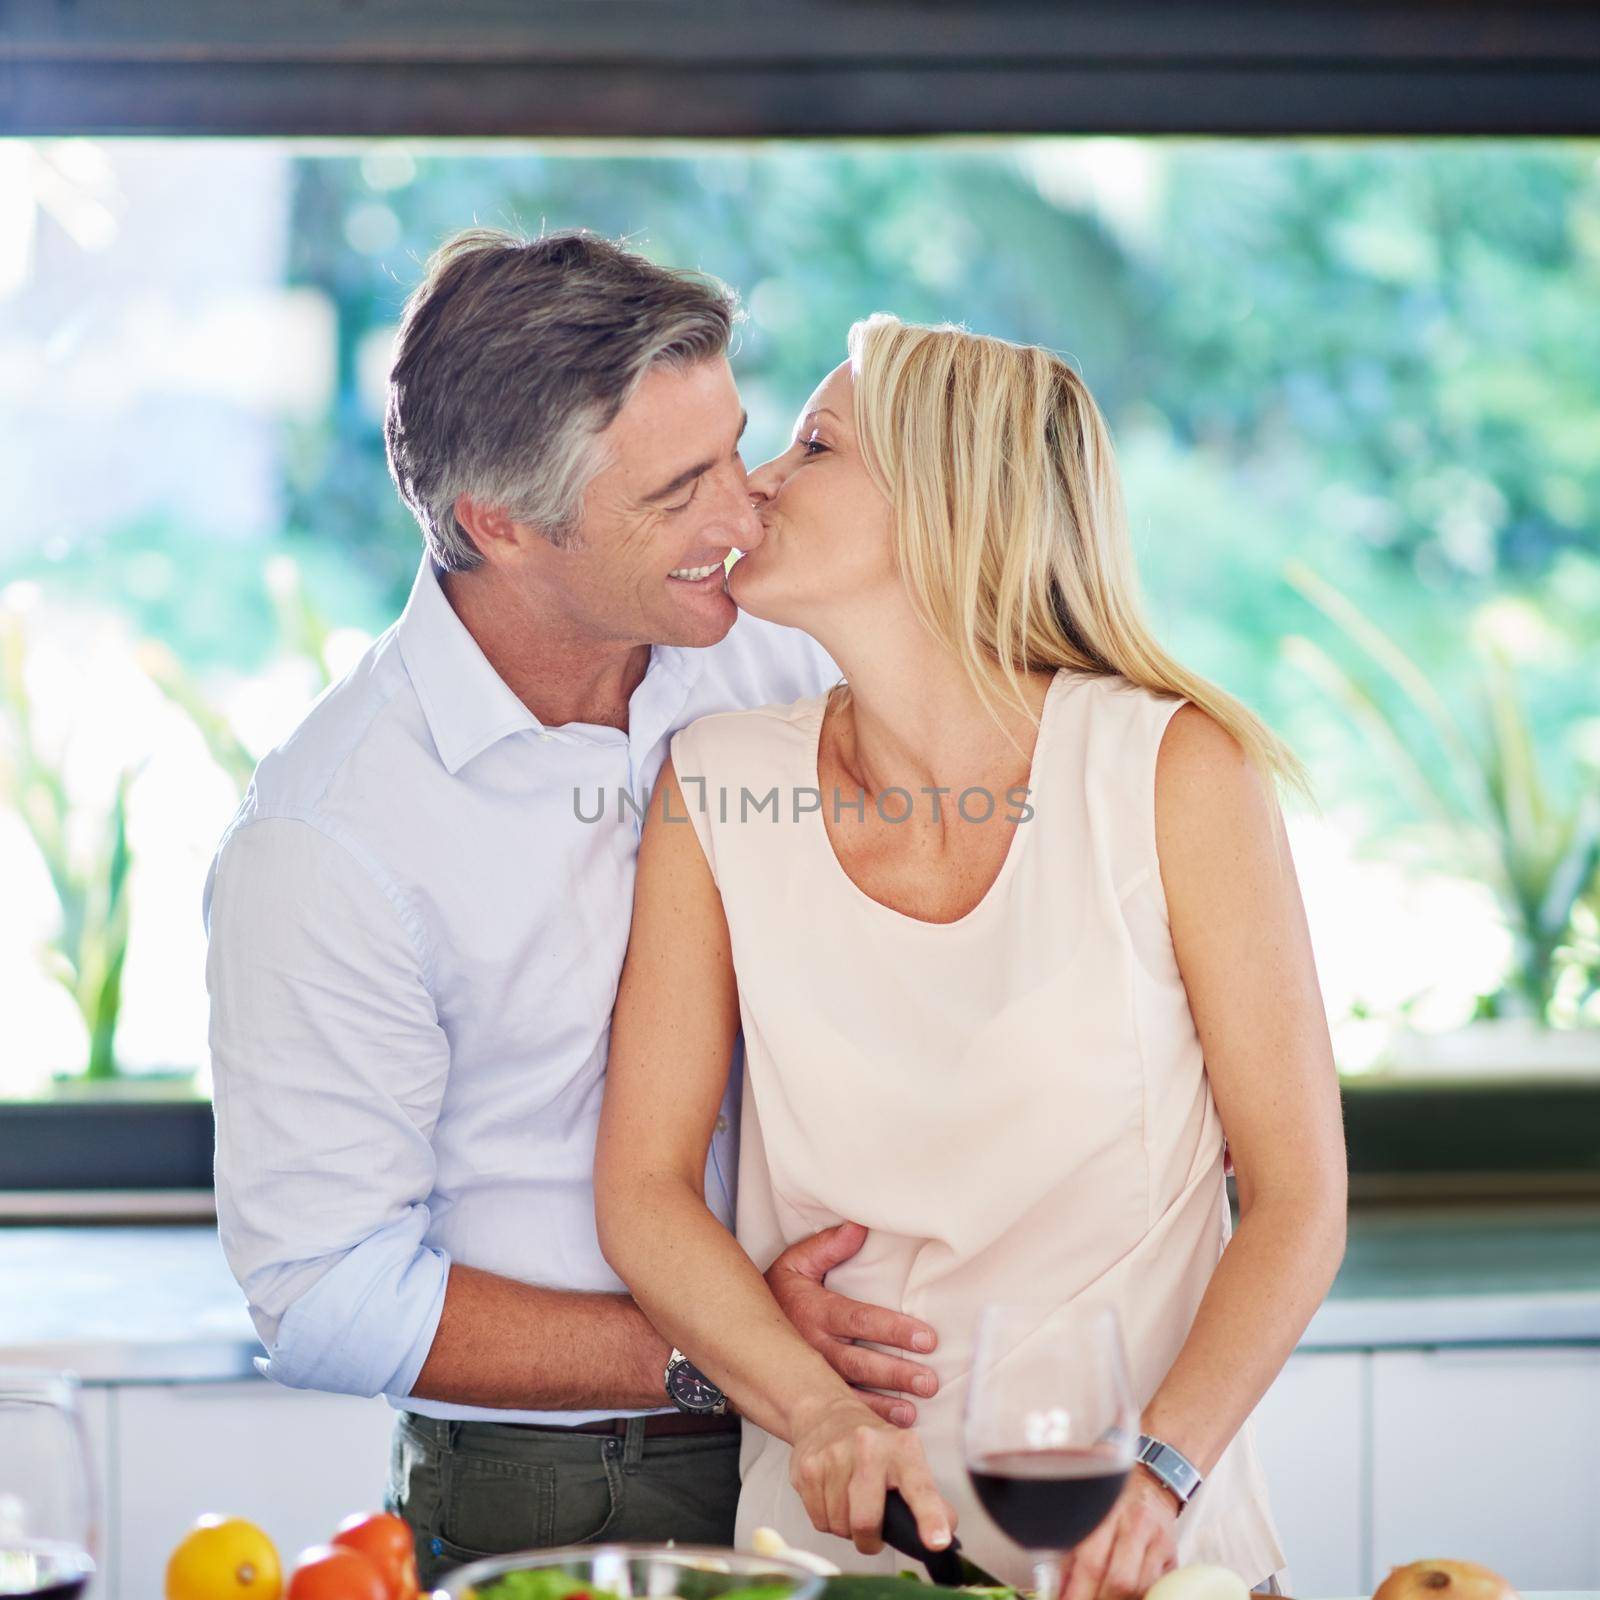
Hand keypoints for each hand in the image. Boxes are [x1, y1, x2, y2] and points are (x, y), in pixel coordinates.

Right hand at [766, 1221, 939, 1427]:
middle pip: (860, 1362)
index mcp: (816, 1312)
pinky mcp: (807, 1394)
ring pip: (850, 1392)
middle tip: (928, 1381)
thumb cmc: (776, 1294)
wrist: (735, 1331)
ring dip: (883, 1403)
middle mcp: (814, 1347)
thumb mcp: (795, 1264)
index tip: (927, 1338)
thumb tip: (859, 1227)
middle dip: (896, 1373)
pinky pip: (837, 1410)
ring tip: (913, 1411)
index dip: (894, 1329)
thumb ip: (827, 1247)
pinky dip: (863, 1419)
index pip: (860, 1320)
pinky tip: (888, 1427)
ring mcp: (810, 1375)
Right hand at [789, 1393, 956, 1556]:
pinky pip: (819, 1520)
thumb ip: (929, 1497)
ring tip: (851, 1505)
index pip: (919, 1488)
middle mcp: (867, 1447)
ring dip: (846, 1529)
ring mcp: (833, 1456)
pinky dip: (828, 1520)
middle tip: (872, 1534)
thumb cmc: (873, 1445)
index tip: (938, 1542)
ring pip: (839, 1525)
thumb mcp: (907, 1459)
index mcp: (902, 1448)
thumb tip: (948, 1530)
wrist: (826, 1413)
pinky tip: (833, 1498)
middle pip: (865, 1520)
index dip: (930, 1518)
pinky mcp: (807, 1468)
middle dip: (869, 1540)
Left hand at [1057, 1466, 1178, 1599]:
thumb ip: (1073, 1552)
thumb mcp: (1089, 1514)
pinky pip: (1156, 1586)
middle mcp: (1136, 1524)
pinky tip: (1125, 1596)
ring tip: (1102, 1597)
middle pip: (1119, 1579)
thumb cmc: (1114, 1499)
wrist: (1152, 1483)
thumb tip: (1060, 1591)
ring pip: (1140, 1587)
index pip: (1091, 1560)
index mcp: (1107, 1511)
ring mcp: (1159, 1542)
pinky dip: (1139, 1596)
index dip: (1078, 1591)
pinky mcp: (1174, 1557)